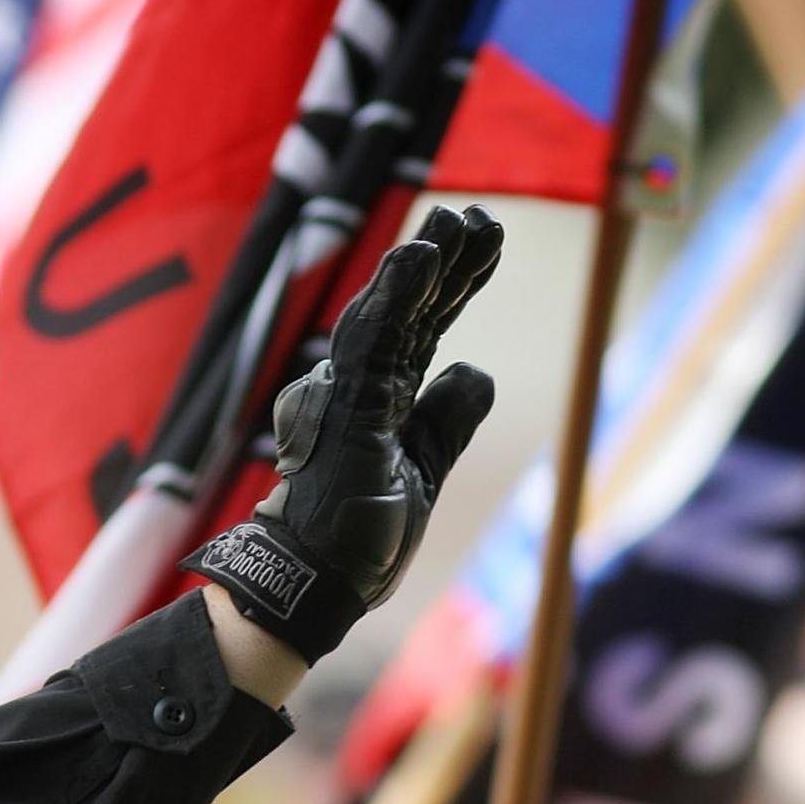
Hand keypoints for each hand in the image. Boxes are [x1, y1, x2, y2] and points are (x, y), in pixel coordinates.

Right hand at [182, 204, 501, 662]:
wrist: (317, 584)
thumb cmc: (357, 537)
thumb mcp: (423, 471)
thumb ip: (444, 421)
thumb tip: (474, 370)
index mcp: (380, 400)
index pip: (421, 328)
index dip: (454, 285)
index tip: (486, 244)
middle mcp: (358, 387)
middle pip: (410, 311)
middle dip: (448, 263)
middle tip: (482, 219)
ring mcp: (345, 395)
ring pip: (389, 314)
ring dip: (425, 263)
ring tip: (459, 222)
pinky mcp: (340, 410)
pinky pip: (370, 342)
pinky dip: (396, 296)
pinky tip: (421, 255)